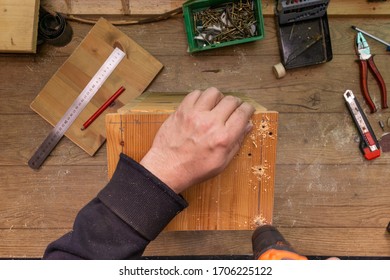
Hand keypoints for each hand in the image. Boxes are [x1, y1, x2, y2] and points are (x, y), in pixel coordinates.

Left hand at [140, 87, 254, 193]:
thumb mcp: (222, 162)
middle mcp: (210, 123)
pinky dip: (201, 98)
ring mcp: (195, 115)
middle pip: (231, 100)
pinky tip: (201, 106)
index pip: (242, 113)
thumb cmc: (194, 168)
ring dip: (218, 98)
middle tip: (232, 109)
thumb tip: (247, 126)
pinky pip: (195, 94)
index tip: (247, 109)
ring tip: (216, 106)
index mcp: (223, 137)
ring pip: (213, 93)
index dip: (248, 109)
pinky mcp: (182, 111)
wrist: (168, 168)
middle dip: (235, 103)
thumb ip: (236, 142)